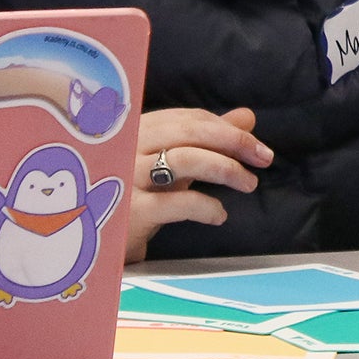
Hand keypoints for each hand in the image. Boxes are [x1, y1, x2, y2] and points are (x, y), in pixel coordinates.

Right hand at [127, 107, 272, 261]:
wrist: (95, 242)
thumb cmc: (135, 196)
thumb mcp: (170, 164)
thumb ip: (206, 140)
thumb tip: (247, 116)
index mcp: (137, 130)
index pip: (189, 118)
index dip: (226, 128)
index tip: (254, 144)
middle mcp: (128, 147)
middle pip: (190, 131)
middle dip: (234, 141)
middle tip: (264, 157)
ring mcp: (126, 177)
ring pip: (186, 159)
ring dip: (227, 169)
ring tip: (249, 183)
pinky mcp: (130, 211)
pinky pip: (179, 202)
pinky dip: (207, 206)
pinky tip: (219, 215)